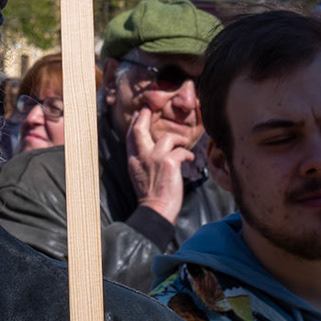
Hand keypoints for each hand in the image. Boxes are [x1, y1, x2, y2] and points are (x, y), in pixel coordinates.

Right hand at [126, 107, 192, 224]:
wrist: (155, 212)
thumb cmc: (151, 198)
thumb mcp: (139, 176)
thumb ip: (142, 161)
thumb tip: (151, 152)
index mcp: (133, 161)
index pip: (130, 137)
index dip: (135, 123)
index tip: (140, 115)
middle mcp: (141, 157)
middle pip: (139, 129)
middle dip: (144, 116)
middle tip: (149, 108)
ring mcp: (154, 158)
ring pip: (166, 137)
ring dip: (178, 139)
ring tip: (183, 144)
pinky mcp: (168, 163)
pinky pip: (181, 151)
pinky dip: (187, 153)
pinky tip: (190, 158)